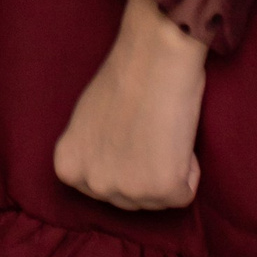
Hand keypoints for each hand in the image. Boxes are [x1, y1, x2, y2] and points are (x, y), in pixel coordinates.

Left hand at [53, 0, 206, 210]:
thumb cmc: (125, 77)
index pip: (101, 187)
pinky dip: (188, 169)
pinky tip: (175, 136)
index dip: (122, 161)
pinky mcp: (163, 188)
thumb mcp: (85, 120)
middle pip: (129, 198)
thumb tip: (107, 166)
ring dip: (166, 170)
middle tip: (146, 130)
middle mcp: (93, 184)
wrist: (154, 57)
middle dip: (144, 171)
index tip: (125, 133)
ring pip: (158, 199)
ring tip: (159, 129)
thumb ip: (91, 150)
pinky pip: (184, 193)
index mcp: (68, 166)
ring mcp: (127, 190)